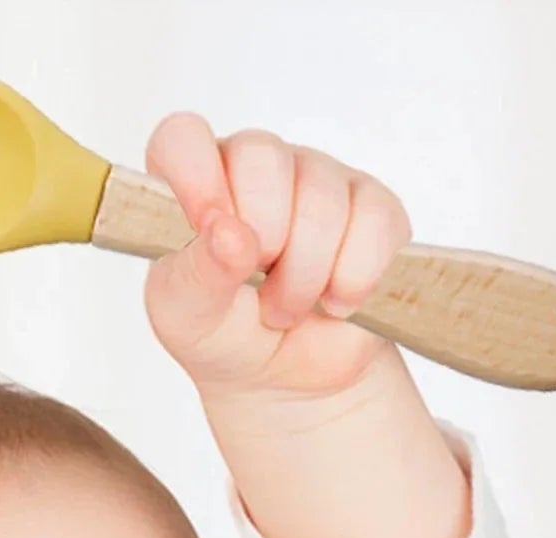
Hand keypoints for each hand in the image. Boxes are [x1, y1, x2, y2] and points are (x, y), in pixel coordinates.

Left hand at [141, 112, 413, 406]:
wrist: (285, 382)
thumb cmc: (224, 337)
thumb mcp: (187, 319)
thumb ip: (195, 275)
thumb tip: (229, 232)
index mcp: (196, 186)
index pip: (182, 138)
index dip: (194, 173)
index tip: (207, 223)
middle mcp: (256, 170)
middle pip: (260, 155)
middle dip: (260, 237)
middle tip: (255, 284)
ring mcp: (318, 180)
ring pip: (320, 197)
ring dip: (302, 276)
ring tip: (285, 309)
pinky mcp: (374, 207)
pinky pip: (372, 225)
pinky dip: (351, 279)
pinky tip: (334, 301)